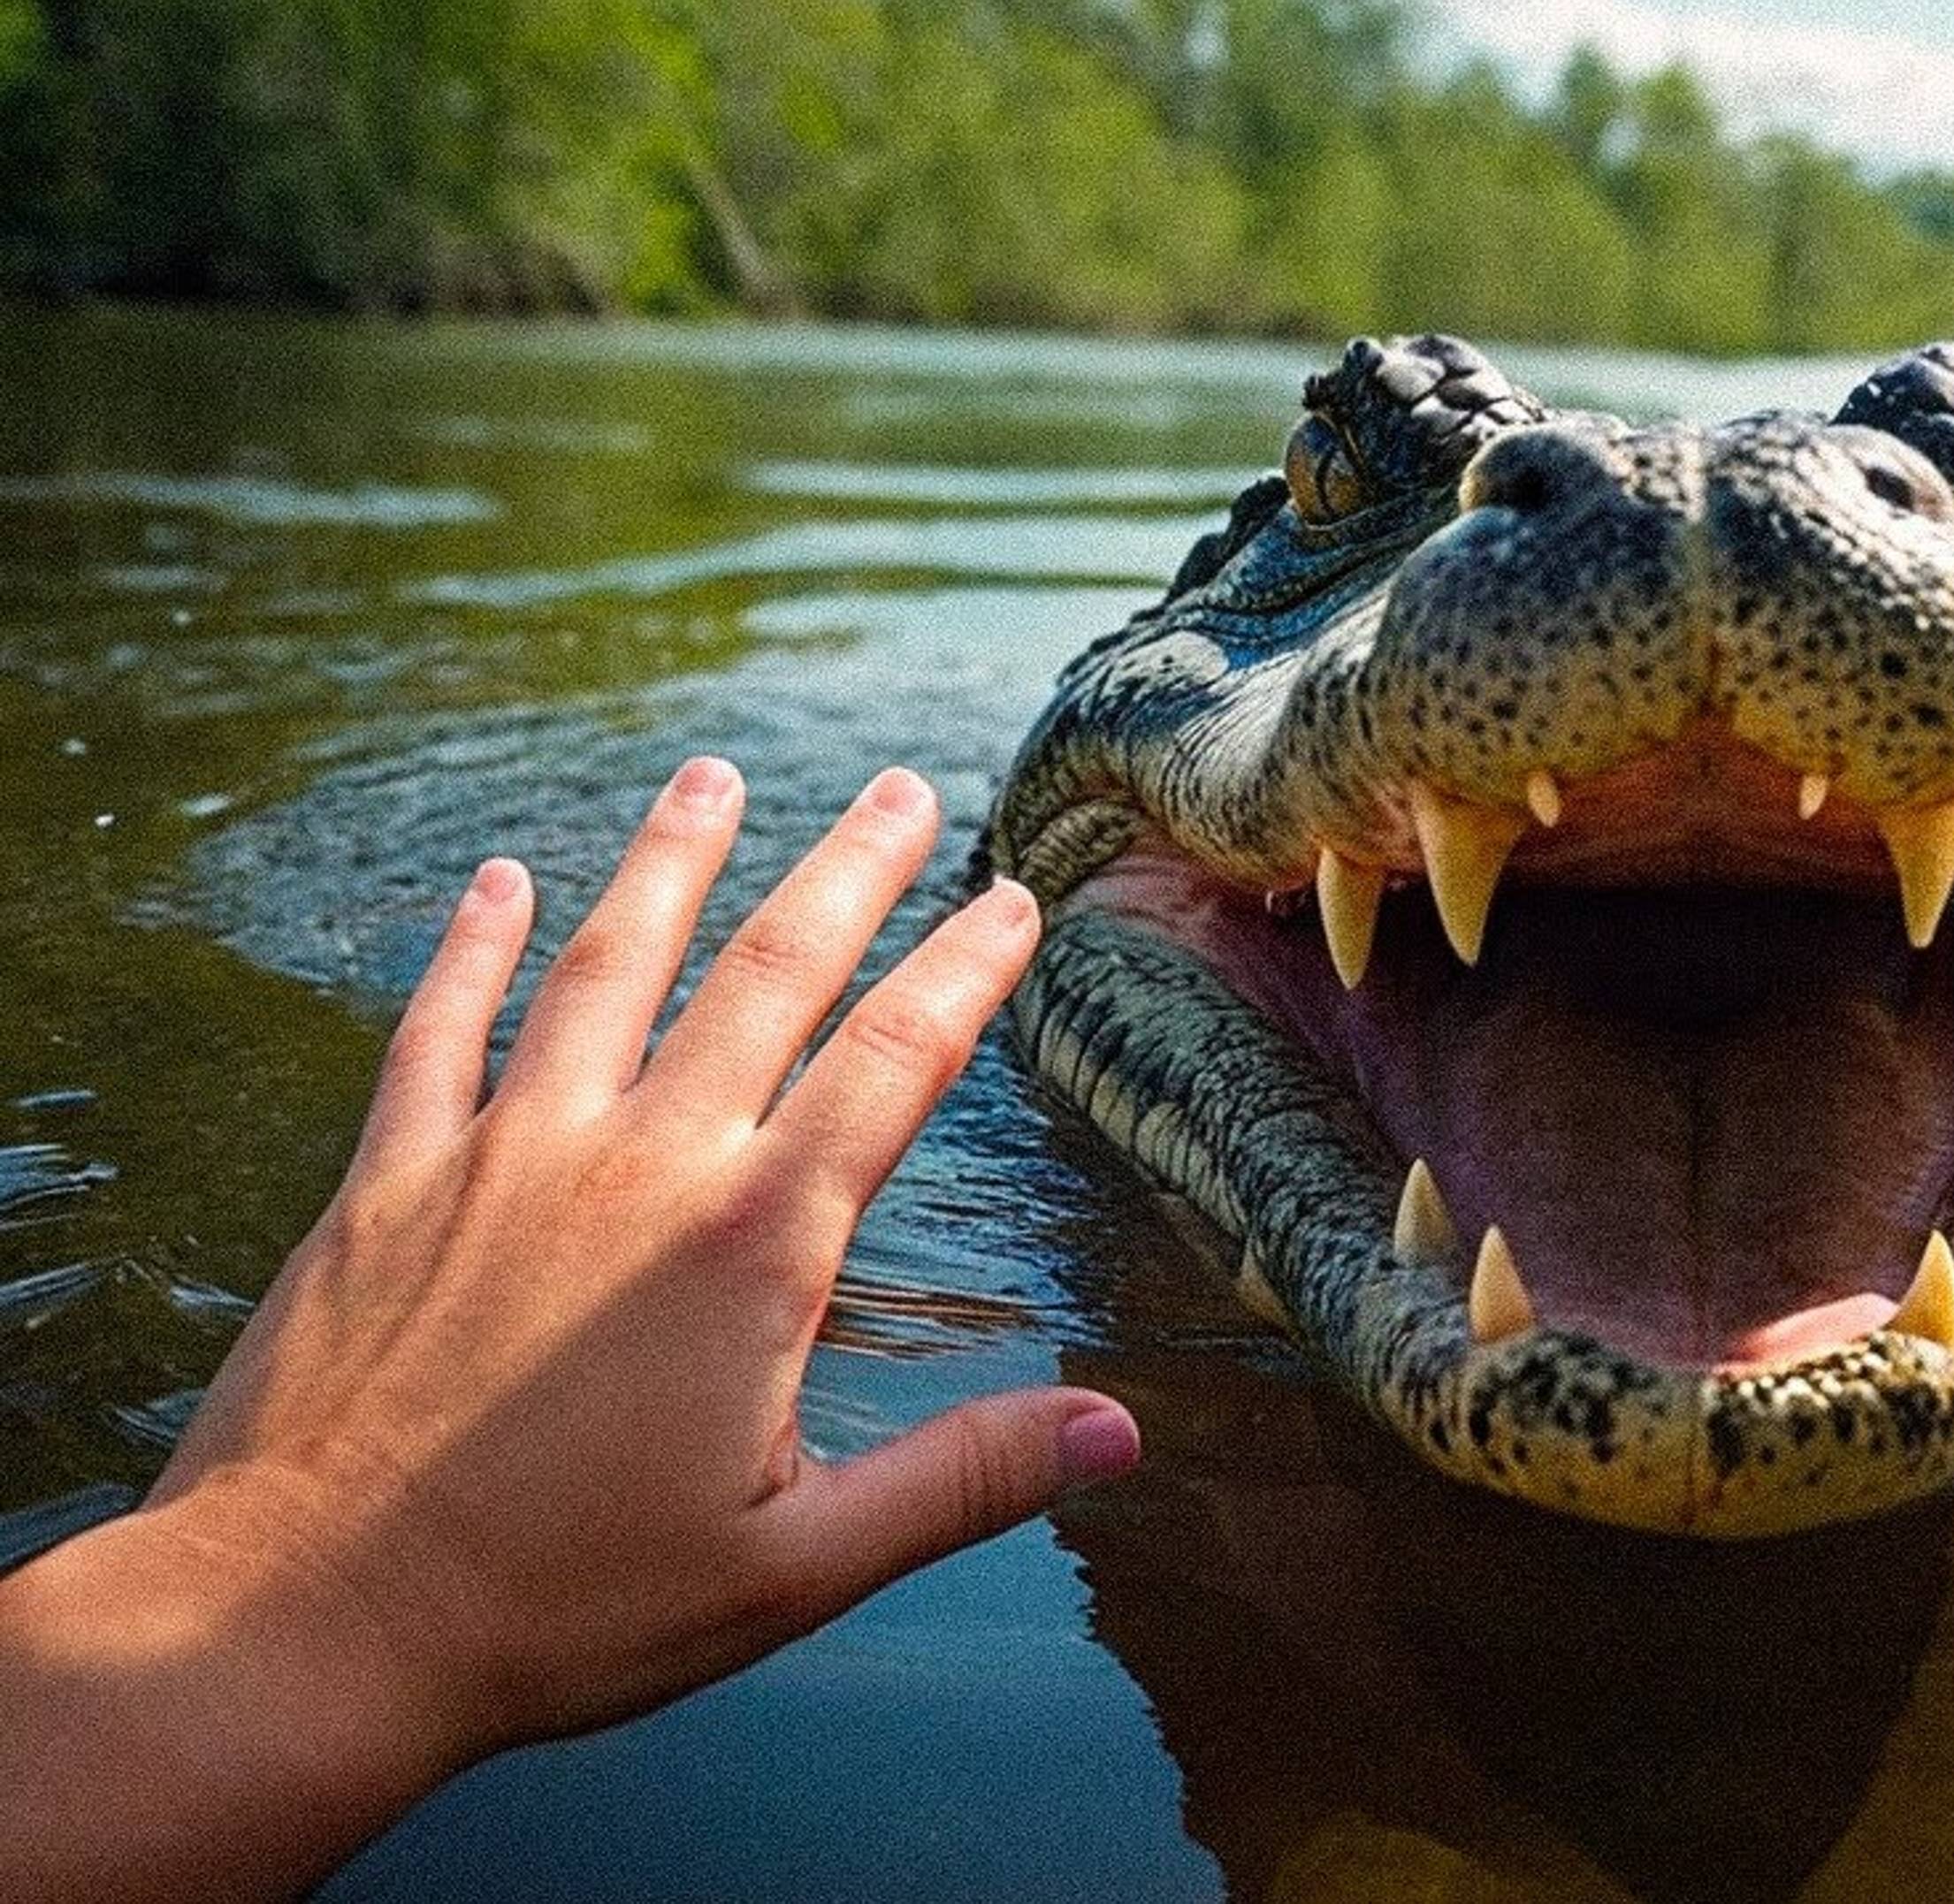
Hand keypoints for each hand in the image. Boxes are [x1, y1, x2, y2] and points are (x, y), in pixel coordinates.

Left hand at [1, 761, 1138, 1900]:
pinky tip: (494, 880)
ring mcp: (503, 1157)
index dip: (965, 973)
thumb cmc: (557, 1608)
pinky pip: (437, 1028)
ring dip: (669, 863)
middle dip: (848, 873)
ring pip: (604, 967)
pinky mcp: (390, 1183)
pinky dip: (470, 945)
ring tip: (713, 776)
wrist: (302, 1619)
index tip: (1013, 902)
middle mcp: (637, 1166)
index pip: (891, 1067)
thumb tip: (1119, 1434)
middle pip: (765, 977)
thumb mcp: (793, 1567)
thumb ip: (961, 1481)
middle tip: (903, 791)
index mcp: (751, 1248)